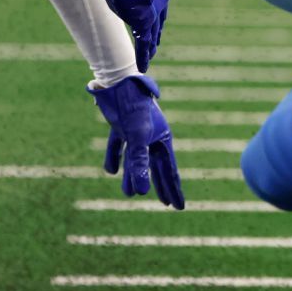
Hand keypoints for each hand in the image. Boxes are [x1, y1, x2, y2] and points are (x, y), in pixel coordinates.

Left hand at [89, 75, 183, 208]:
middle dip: (161, 187)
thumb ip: (138, 164)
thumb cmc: (133, 108)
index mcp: (162, 140)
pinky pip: (118, 147)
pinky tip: (112, 172)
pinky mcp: (120, 127)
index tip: (179, 207)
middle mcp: (152, 137)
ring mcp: (136, 132)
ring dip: (133, 177)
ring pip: (136, 160)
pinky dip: (115, 158)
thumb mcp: (137, 138)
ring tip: (129, 194)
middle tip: (166, 205)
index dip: (174, 191)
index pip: (170, 172)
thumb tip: (139, 193)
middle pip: (157, 168)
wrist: (120, 82)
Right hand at [94, 0, 170, 71]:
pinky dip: (143, 55)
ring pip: (152, 35)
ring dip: (150, 48)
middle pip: (158, 22)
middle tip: (155, 44)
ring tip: (148, 58)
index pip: (159, 7)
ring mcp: (153, 12)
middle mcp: (161, 2)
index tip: (154, 25)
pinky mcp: (144, 21)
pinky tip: (143, 66)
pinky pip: (144, 42)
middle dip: (155, 34)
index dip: (156, 17)